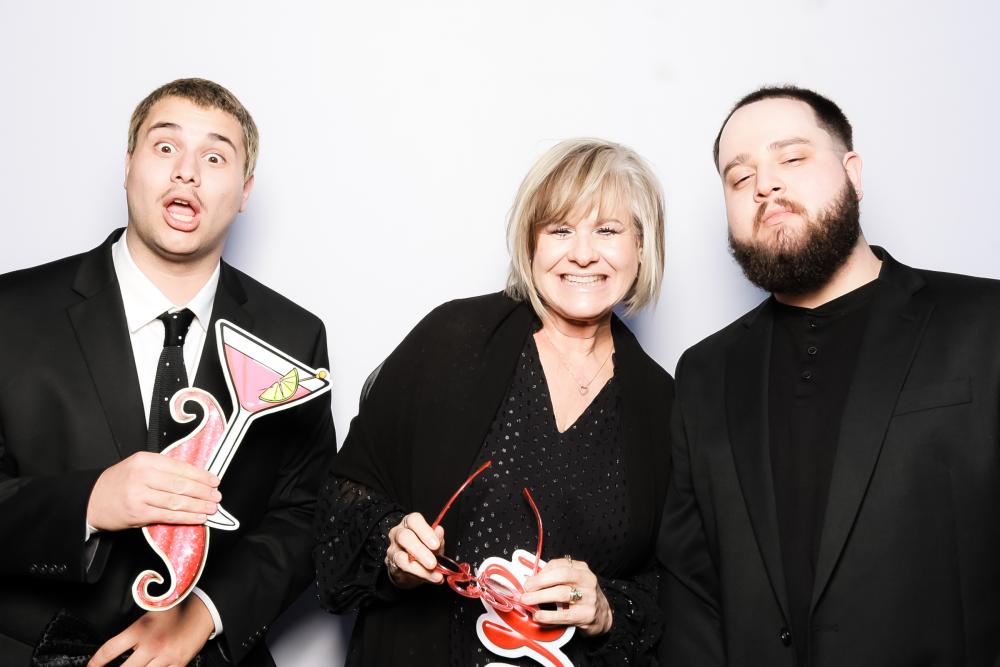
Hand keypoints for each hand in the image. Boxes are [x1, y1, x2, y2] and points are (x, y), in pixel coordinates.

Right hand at [87, 452, 220, 531]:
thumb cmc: (119, 482)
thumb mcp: (139, 466)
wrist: (91, 500)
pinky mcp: (137, 514)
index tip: (214, 481)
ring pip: (176, 501)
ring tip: (211, 508)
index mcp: (145, 460)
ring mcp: (139, 495)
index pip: (180, 467)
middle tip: (216, 496)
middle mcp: (142, 476)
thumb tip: (195, 476)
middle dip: (202, 492)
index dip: (200, 475)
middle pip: (181, 484)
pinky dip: (185, 517)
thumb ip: (163, 468)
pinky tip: (197, 517)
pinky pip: (167, 516)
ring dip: (198, 506)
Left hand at [87, 595, 213, 665]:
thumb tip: (116, 652)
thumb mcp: (148, 613)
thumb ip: (132, 633)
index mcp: (140, 630)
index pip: (109, 651)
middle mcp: (151, 645)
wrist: (202, 610)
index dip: (95, 663)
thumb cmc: (175, 610)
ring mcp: (166, 656)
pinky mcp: (179, 663)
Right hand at [385, 512, 445, 588]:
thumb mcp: (434, 542)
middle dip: (420, 551)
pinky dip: (420, 574)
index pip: (414, 520)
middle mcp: (398, 533)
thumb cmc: (423, 549)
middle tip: (433, 563)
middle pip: (404, 537)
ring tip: (435, 573)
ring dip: (420, 568)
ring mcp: (393, 549)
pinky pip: (404, 570)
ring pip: (401, 557)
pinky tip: (431, 577)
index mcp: (409, 523)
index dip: (425, 531)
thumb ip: (437, 537)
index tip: (436, 544)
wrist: (411, 567)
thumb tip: (439, 530)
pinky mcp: (392, 565)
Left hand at [521, 557, 612, 635]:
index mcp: (581, 569)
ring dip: (541, 597)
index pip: (559, 565)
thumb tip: (530, 579)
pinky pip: (565, 615)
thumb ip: (555, 578)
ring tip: (528, 601)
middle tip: (526, 588)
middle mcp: (587, 581)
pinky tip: (539, 616)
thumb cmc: (582, 597)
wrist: (602, 617)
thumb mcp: (573, 582)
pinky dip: (549, 615)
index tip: (529, 579)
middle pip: (561, 576)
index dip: (541, 572)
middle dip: (541, 581)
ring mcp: (589, 597)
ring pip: (562, 593)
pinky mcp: (587, 615)